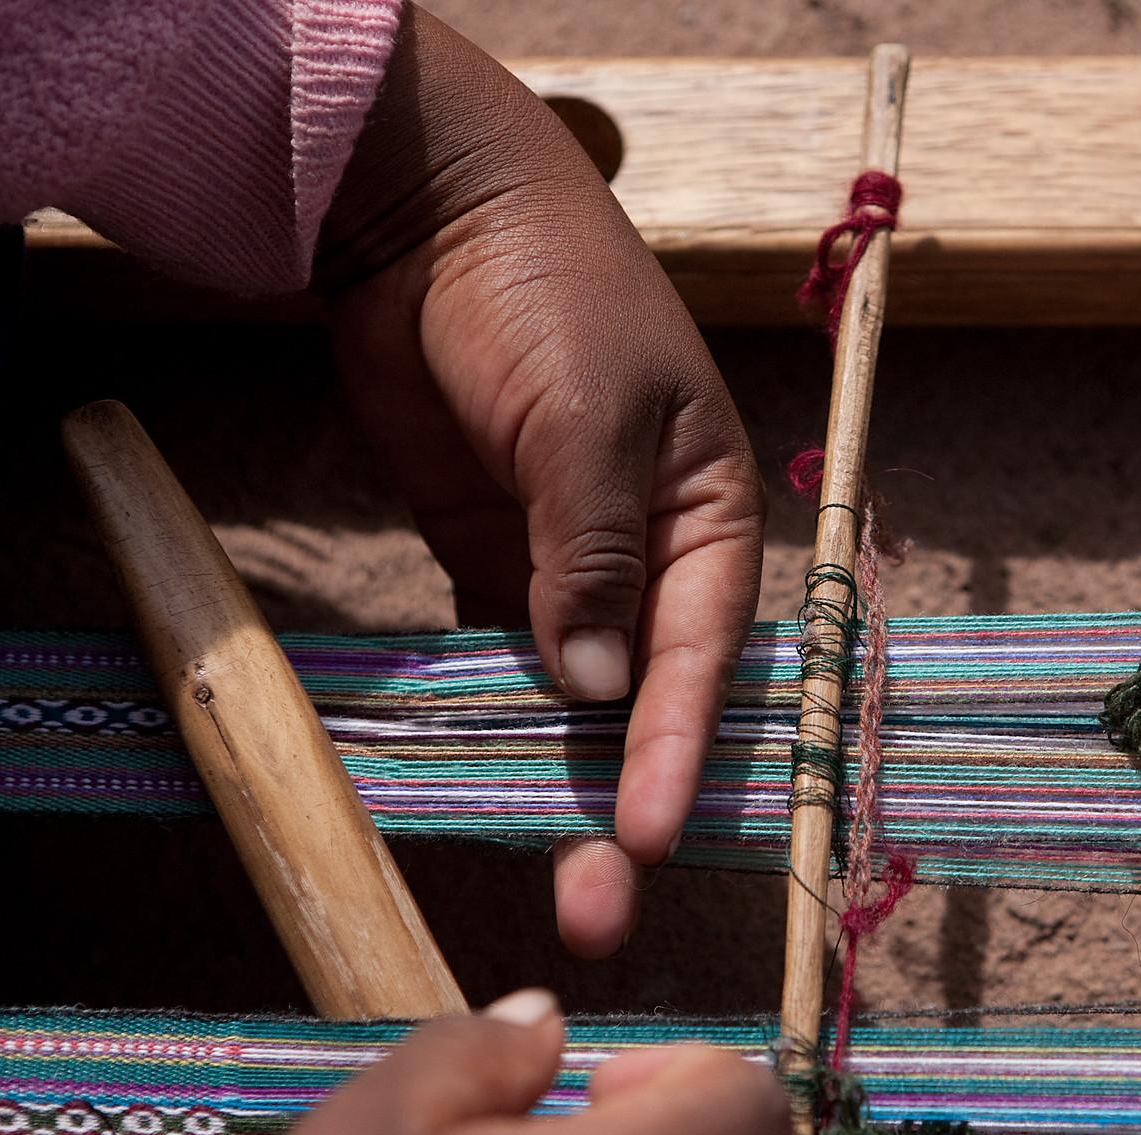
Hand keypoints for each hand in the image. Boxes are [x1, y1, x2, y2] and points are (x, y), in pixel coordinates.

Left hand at [317, 6, 763, 955]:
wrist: (430, 218)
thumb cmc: (545, 291)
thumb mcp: (583, 412)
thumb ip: (589, 549)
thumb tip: (594, 683)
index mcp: (710, 518)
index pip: (705, 654)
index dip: (680, 748)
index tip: (653, 836)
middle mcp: (654, 560)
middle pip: (652, 704)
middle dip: (631, 804)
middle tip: (604, 909)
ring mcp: (570, 572)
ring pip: (580, 705)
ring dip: (570, 793)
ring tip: (566, 894)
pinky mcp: (494, 571)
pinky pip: (505, 668)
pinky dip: (503, 732)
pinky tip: (496, 802)